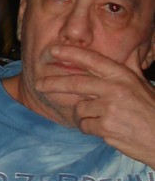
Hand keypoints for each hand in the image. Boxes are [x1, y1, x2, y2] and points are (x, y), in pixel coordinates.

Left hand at [37, 44, 154, 163]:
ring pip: (80, 108)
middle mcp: (115, 89)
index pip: (93, 60)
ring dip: (84, 115)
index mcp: (123, 76)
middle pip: (75, 82)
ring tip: (102, 119)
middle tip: (39, 84)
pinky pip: (85, 125)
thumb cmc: (153, 111)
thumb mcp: (144, 85)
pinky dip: (89, 128)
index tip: (54, 50)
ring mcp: (109, 109)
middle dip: (53, 83)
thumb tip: (132, 52)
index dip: (71, 53)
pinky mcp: (105, 128)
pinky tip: (104, 130)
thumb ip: (133, 68)